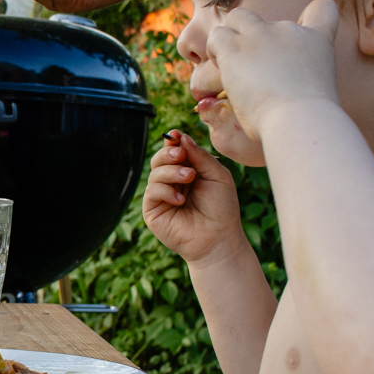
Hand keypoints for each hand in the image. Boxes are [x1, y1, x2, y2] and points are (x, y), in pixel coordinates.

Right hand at [143, 131, 246, 266]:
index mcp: (187, 171)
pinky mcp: (153, 210)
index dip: (172, 141)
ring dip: (171, 172)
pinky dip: (166, 191)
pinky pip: (152, 191)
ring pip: (155, 173)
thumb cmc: (222, 209)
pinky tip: (181, 200)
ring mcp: (161, 196)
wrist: (219, 239)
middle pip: (159, 158)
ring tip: (189, 178)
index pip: (174, 151)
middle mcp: (172, 182)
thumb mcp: (217, 176)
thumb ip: (200, 156)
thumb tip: (180, 136)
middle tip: (181, 155)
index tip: (175, 134)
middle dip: (168, 153)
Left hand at [208, 0, 340, 139]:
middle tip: (250, 67)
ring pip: (236, 18)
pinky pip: (217, 36)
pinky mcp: (235, 47)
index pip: (323, 9)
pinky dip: (214, 51)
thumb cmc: (307, 120)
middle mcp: (289, 30)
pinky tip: (221, 71)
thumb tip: (282, 90)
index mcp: (317, 40)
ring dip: (229, 39)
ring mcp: (261, 35)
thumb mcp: (316, 92)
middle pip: (263, 18)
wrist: (300, 120)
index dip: (311, 15)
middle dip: (252, 36)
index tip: (295, 40)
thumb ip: (301, 79)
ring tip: (230, 67)